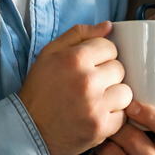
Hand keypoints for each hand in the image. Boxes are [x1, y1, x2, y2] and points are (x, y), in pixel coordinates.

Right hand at [18, 22, 129, 154]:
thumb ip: (79, 34)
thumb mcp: (49, 53)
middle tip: (92, 84)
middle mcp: (87, 81)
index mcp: (75, 59)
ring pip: (126, 92)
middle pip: (119, 69)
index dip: (101, 55)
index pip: (110, 47)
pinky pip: (123, 116)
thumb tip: (108, 26)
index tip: (91, 65)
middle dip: (108, 75)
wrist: (28, 129)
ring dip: (114, 95)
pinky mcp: (100, 128)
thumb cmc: (39, 89)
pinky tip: (97, 115)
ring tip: (98, 100)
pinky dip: (113, 116)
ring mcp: (95, 106)